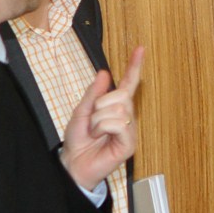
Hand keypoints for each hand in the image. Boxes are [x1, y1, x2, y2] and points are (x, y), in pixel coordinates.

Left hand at [61, 46, 143, 191]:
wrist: (73, 163)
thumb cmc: (78, 141)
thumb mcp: (81, 112)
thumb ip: (93, 94)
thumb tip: (105, 73)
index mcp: (115, 107)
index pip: (128, 84)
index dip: (134, 66)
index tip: (140, 49)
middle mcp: (126, 117)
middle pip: (121, 95)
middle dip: (100, 105)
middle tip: (91, 121)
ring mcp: (129, 131)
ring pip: (118, 109)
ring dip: (97, 119)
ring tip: (93, 132)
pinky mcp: (129, 144)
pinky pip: (118, 124)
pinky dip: (102, 128)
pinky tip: (99, 138)